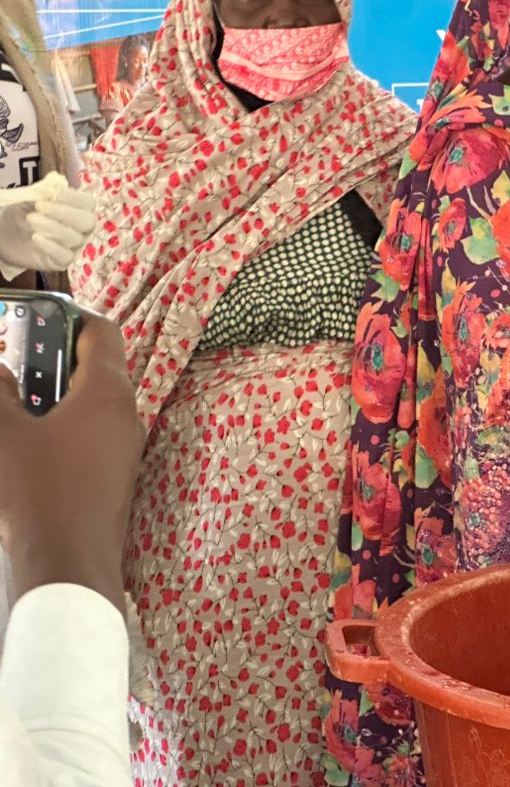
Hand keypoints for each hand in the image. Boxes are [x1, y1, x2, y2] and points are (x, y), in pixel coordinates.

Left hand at [0, 173, 96, 277]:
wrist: (3, 233)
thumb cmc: (22, 212)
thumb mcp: (31, 197)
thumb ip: (45, 189)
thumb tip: (57, 179)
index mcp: (79, 210)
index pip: (89, 204)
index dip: (74, 198)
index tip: (53, 194)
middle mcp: (82, 229)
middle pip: (88, 222)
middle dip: (64, 213)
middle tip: (40, 207)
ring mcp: (73, 247)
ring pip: (74, 238)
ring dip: (52, 227)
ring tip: (31, 219)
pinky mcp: (61, 262)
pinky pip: (65, 256)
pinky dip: (51, 246)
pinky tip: (36, 238)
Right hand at [0, 311, 143, 609]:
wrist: (71, 562)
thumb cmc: (37, 490)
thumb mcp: (3, 433)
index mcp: (107, 392)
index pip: (102, 333)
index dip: (71, 317)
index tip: (37, 316)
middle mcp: (127, 414)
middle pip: (97, 367)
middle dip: (55, 359)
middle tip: (16, 362)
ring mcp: (127, 447)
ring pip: (94, 404)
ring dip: (57, 396)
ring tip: (17, 404)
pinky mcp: (118, 476)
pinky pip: (94, 435)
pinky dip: (65, 427)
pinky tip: (31, 443)